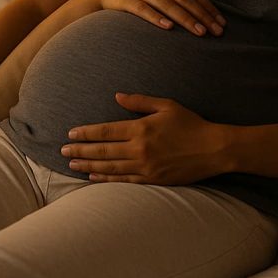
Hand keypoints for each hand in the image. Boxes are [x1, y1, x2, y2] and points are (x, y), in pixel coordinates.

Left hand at [60, 93, 228, 184]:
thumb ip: (139, 102)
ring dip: (88, 165)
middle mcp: (140, 149)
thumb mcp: (166, 105)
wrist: (213, 149)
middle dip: (81, 150)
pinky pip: (123, 180)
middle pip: (103, 150)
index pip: (106, 131)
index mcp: (141, 128)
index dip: (86, 133)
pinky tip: (93, 176)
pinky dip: (106, 178)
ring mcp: (145, 167)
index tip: (71, 133)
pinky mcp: (152, 180)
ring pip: (109, 167)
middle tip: (63, 151)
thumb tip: (116, 97)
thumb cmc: (191, 124)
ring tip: (72, 164)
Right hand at [92, 0, 225, 36]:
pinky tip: (168, 27)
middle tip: (216, 32)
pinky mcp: (126, 0)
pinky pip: (143, 10)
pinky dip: (156, 18)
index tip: (222, 23)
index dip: (209, 8)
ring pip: (168, 5)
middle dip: (203, 16)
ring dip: (186, 19)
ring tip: (200, 33)